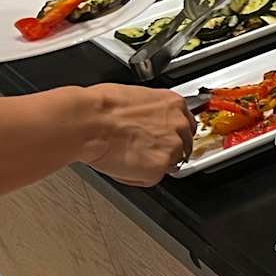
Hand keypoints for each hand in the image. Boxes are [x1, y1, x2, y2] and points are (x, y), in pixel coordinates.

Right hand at [79, 85, 193, 186]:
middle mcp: (178, 126)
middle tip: (141, 150)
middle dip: (164, 150)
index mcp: (174, 104)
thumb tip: (148, 122)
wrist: (88, 122)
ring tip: (127, 155)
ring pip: (169, 163)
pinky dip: (137, 176)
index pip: (186, 125)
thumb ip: (152, 113)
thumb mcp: (136, 97)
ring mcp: (171, 148)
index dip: (171, 134)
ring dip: (152, 164)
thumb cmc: (101, 108)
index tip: (161, 138)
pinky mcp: (158, 168)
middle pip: (182, 146)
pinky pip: (151, 178)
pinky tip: (121, 164)